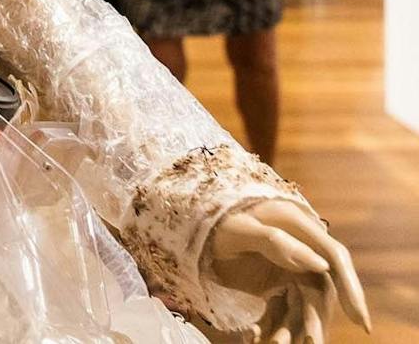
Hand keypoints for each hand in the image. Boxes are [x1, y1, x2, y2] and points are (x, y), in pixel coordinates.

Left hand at [209, 200, 368, 342]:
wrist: (192, 224)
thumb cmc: (215, 221)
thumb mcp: (239, 229)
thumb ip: (276, 241)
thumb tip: (322, 264)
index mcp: (297, 225)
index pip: (336, 257)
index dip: (352, 287)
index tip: (359, 318)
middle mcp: (300, 247)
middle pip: (322, 287)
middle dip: (318, 319)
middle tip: (312, 342)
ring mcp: (289, 265)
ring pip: (303, 303)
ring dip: (295, 327)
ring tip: (279, 343)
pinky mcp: (277, 281)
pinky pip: (283, 308)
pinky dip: (275, 324)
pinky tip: (256, 333)